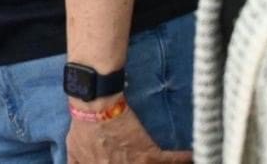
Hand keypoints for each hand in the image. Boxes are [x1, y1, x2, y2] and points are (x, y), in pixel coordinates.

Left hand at [66, 102, 190, 162]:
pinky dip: (182, 158)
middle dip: (140, 163)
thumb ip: (75, 163)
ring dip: (165, 163)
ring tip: (184, 161)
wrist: (97, 108)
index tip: (127, 163)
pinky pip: (170, 160)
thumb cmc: (84, 127)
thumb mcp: (74, 149)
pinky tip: (192, 156)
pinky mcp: (149, 154)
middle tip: (141, 160)